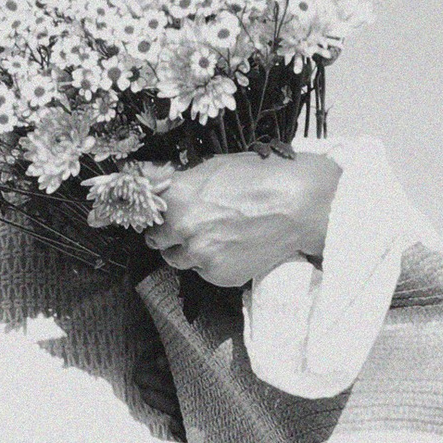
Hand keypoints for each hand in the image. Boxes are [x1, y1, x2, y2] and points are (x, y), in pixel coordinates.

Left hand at [148, 151, 340, 288]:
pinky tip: (230, 245)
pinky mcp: (218, 275)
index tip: (157, 210)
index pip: (144, 209)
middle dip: (166, 232)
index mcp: (176, 197)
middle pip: (154, 239)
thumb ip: (178, 179)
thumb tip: (145, 175)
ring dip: (186, 249)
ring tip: (213, 234)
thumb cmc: (260, 178)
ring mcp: (200, 255)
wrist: (298, 205)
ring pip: (176, 259)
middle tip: (186, 223)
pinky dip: (210, 262)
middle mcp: (182, 229)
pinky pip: (202, 271)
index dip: (151, 209)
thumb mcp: (213, 167)